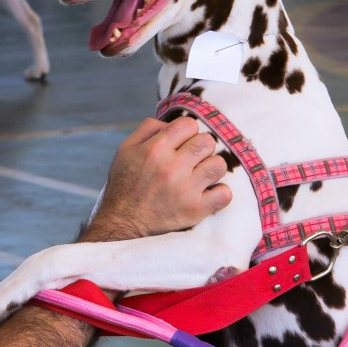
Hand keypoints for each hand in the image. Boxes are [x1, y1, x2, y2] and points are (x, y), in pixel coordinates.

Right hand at [84, 117, 230, 241]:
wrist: (122, 223)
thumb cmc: (125, 184)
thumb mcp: (126, 149)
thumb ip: (148, 129)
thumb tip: (173, 123)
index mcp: (154, 149)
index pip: (189, 124)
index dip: (187, 132)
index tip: (181, 144)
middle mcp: (171, 167)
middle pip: (207, 142)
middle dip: (201, 148)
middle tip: (191, 160)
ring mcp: (185, 190)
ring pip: (219, 165)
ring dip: (211, 168)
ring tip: (199, 176)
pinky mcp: (195, 211)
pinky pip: (224, 194)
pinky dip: (219, 193)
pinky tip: (206, 193)